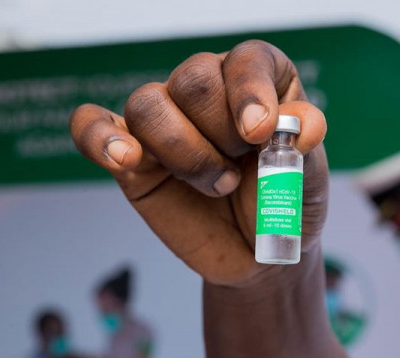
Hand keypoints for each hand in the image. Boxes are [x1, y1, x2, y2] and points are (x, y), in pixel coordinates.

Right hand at [70, 40, 327, 286]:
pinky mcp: (134, 159)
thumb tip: (300, 123)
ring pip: (149, 103)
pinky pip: (92, 126)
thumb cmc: (285, 205)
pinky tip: (124, 158)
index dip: (250, 91)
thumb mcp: (307, 174)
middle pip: (193, 79)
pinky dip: (98, 136)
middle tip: (238, 171)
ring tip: (216, 186)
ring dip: (184, 152)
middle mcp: (210, 95)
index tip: (258, 133)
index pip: (246, 60)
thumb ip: (304, 141)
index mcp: (258, 84)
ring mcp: (168, 124)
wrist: (259, 254)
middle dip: (219, 131)